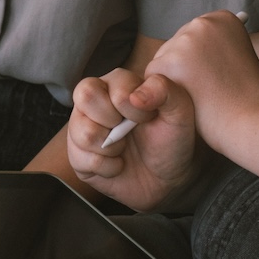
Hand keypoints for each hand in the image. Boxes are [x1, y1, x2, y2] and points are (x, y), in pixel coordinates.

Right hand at [68, 68, 202, 211]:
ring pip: (81, 132)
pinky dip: (107, 168)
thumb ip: (164, 90)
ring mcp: (82, 128)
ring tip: (124, 149)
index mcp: (115, 84)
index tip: (147, 117)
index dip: (126, 105)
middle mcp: (94, 102)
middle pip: (83, 96)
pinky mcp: (79, 156)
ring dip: (111, 148)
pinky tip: (118, 165)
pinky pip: (80, 160)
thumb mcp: (180, 111)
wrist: (169, 177)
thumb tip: (135, 96)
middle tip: (129, 131)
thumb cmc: (173, 139)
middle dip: (112, 121)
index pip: (105, 81)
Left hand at [145, 10, 258, 152]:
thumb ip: (215, 46)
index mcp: (222, 18)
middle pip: (176, 45)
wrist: (253, 121)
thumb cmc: (248, 98)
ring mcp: (185, 41)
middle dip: (185, 67)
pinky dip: (165, 92)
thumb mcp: (238, 56)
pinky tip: (189, 100)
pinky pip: (154, 77)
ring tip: (202, 96)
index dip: (202, 60)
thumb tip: (203, 41)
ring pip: (164, 60)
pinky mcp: (169, 62)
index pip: (193, 35)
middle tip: (210, 88)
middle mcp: (202, 23)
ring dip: (175, 79)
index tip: (219, 73)